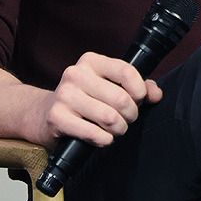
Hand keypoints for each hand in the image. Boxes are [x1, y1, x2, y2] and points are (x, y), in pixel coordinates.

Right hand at [29, 52, 162, 148]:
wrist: (43, 114)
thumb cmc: (83, 99)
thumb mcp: (107, 85)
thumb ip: (136, 86)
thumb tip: (156, 94)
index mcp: (91, 61)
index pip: (126, 71)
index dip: (139, 90)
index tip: (139, 100)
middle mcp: (76, 74)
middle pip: (120, 98)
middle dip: (130, 114)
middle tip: (127, 119)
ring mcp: (65, 95)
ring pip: (109, 117)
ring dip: (119, 129)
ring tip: (116, 129)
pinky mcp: (57, 117)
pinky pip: (94, 133)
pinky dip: (104, 140)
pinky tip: (102, 138)